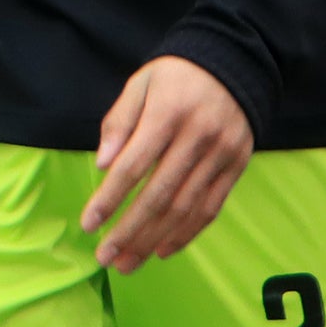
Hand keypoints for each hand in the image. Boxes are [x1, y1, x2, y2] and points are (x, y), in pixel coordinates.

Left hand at [83, 56, 253, 270]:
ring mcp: (222, 153)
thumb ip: (119, 122)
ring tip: (128, 263)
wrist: (236, 63)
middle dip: (130, 231)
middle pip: (160, 195)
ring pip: (185, 207)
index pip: (134, 165)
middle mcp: (199, 136)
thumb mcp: (141, 84)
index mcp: (169, 113)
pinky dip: (187, 233)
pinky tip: (163, 250)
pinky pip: (212, 207)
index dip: (109, 198)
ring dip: (154, 240)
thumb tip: (102, 165)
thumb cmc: (177, 77)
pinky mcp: (237, 165)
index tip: (88, 224)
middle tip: (105, 257)